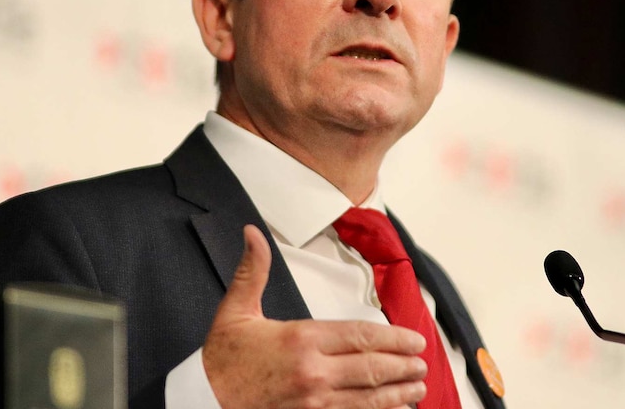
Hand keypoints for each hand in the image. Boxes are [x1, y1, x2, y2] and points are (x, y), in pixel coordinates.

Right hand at [202, 224, 427, 408]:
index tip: (413, 340)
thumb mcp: (235, 311)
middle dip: (403, 365)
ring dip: (398, 393)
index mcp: (301, 340)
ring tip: (418, 388)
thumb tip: (252, 234)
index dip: (393, 338)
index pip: (360, 336)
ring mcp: (314, 402)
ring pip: (368, 398)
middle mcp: (313, 373)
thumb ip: (252, 270)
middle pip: (372, 368)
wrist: (202, 401)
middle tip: (422, 362)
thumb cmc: (222, 360)